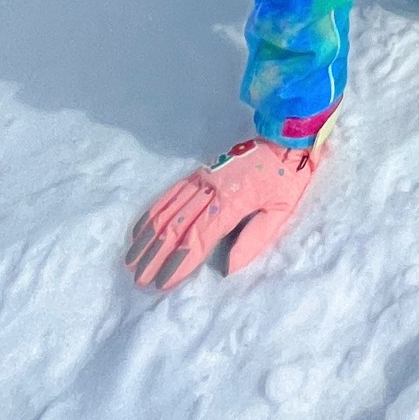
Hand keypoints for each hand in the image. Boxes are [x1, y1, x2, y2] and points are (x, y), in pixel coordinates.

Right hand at [126, 138, 316, 292]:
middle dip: (157, 255)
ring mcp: (202, 177)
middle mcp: (211, 188)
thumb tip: (228, 269)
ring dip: (148, 237)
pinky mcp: (199, 171)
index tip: (163, 283)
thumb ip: (255, 238)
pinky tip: (140, 229)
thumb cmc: (287, 176)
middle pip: (177, 226)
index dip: (180, 261)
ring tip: (131, 261)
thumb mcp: (282, 209)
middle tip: (140, 280)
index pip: (200, 236)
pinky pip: (171, 193)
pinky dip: (153, 212)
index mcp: (233, 200)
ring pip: (168, 210)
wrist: (285, 136)